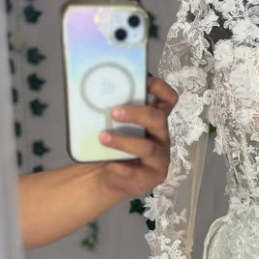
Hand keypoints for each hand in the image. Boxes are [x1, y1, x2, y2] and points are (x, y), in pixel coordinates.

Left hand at [96, 76, 177, 195]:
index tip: (146, 82)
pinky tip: (108, 164)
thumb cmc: (112, 145)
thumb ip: (112, 109)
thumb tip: (90, 86)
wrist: (108, 176)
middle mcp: (161, 136)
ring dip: (123, 141)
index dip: (161, 89)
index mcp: (154, 118)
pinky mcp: (152, 177)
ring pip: (146, 147)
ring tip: (102, 138)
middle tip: (113, 112)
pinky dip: (120, 167)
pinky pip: (137, 172)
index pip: (168, 100)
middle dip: (136, 113)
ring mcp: (159, 157)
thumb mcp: (113, 125)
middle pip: (158, 119)